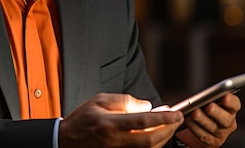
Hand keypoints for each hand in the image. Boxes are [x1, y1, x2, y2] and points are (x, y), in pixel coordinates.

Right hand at [59, 93, 183, 147]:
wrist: (66, 141)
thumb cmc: (82, 119)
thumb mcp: (100, 100)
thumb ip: (126, 102)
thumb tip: (147, 106)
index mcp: (111, 124)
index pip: (144, 122)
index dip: (164, 118)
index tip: (176, 113)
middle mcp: (116, 141)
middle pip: (151, 140)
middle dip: (169, 130)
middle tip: (177, 119)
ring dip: (163, 138)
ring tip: (169, 126)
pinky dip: (153, 146)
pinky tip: (156, 136)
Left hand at [174, 93, 240, 147]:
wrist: (199, 129)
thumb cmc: (205, 111)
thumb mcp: (210, 101)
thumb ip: (209, 97)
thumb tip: (202, 94)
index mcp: (230, 110)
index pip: (235, 105)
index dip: (231, 101)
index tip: (225, 96)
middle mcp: (228, 122)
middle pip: (226, 119)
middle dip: (216, 112)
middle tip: (209, 106)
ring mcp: (221, 134)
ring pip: (213, 127)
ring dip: (202, 119)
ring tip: (194, 112)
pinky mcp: (211, 142)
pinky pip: (203, 135)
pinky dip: (194, 127)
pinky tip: (188, 120)